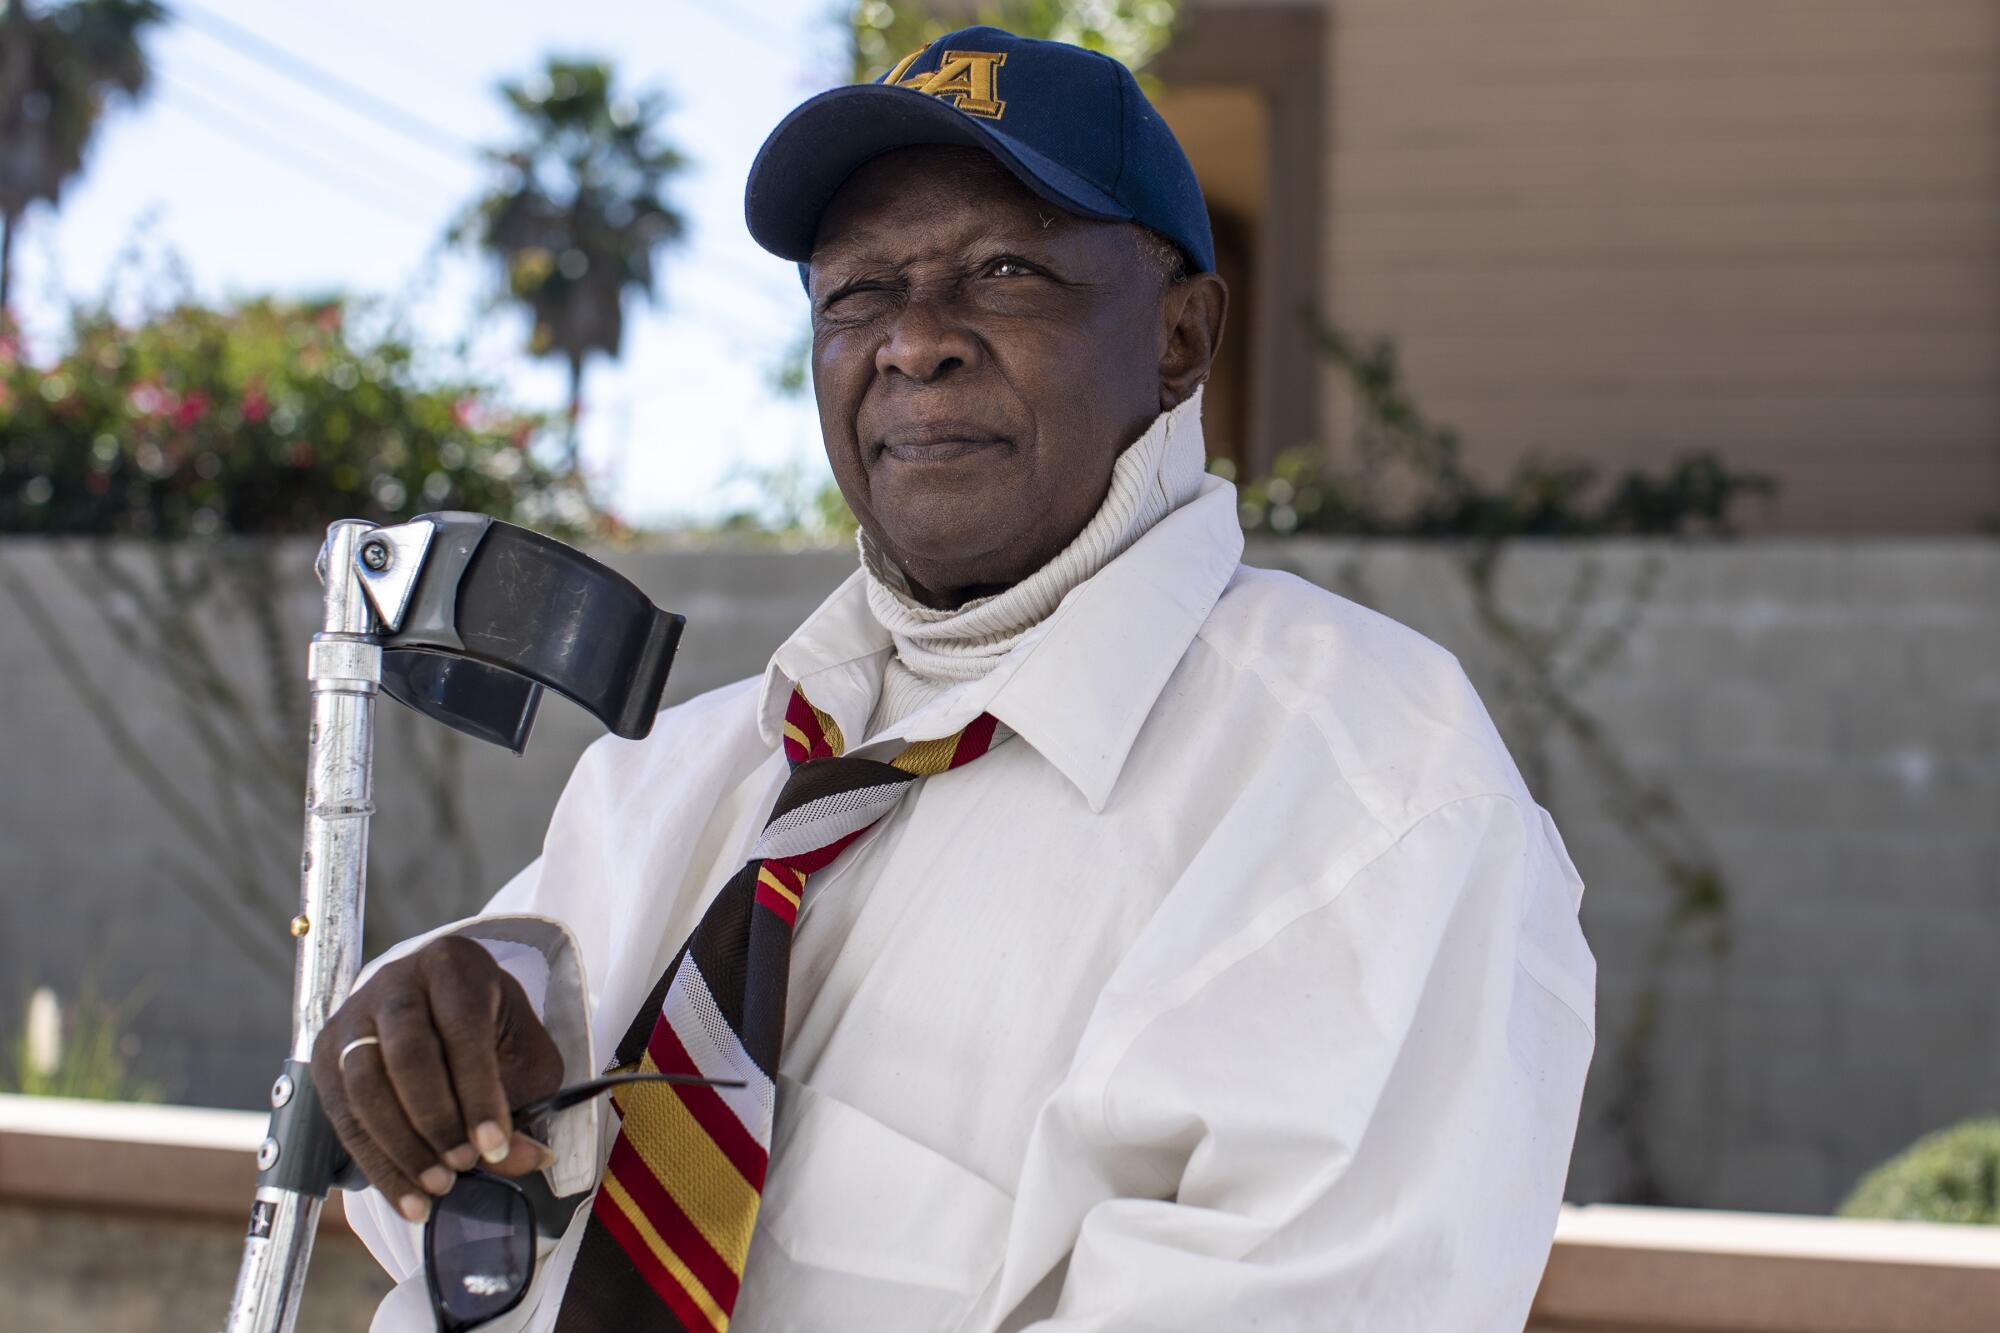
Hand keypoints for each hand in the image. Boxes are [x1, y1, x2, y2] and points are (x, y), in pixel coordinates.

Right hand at [311, 935, 563, 1223]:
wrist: (437, 1003)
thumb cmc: (489, 1028)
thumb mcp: (523, 1054)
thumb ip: (524, 1103)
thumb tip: (523, 1159)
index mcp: (453, 966)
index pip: (462, 1030)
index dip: (477, 1093)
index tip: (493, 1146)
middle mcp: (395, 982)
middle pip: (407, 1055)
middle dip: (436, 1120)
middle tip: (464, 1167)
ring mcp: (353, 1016)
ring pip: (365, 1086)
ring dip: (402, 1148)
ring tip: (438, 1186)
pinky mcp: (327, 1053)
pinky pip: (343, 1116)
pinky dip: (377, 1164)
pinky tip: (407, 1195)